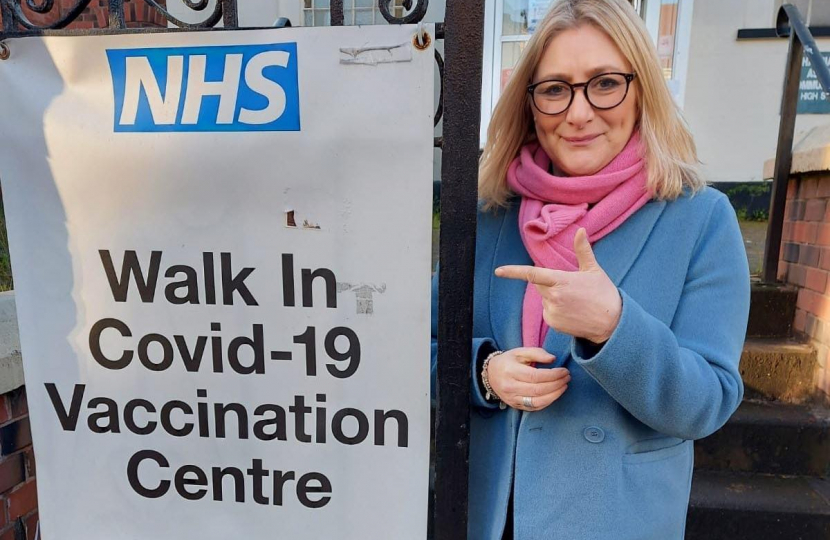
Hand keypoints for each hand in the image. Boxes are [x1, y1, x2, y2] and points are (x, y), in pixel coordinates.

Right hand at [487, 348, 569, 410]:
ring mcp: (512, 398)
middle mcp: (510, 387)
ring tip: (564, 386)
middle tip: (567, 378)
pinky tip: (554, 394)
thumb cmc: (508, 361)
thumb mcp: (520, 352)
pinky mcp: (515, 405)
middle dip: (556, 384)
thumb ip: (537, 353)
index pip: (536, 376)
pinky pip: (534, 407)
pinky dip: (547, 402)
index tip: (564, 371)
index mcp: (511, 371)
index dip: (553, 375)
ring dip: (554, 395)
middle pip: (538, 390)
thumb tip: (553, 359)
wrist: (490, 374)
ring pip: (537, 402)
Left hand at [495, 228, 621, 343]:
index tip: (499, 271)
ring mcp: (552, 311)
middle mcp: (554, 296)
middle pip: (539, 285)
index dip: (513, 272)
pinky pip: (548, 312)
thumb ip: (583, 250)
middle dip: (549, 283)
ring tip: (575, 301)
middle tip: (571, 287)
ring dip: (553, 297)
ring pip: (544, 299)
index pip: (532, 274)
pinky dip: (555, 310)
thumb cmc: (604, 293)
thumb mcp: (593, 270)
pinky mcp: (553, 323)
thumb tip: (580, 230)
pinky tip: (572, 312)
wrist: (612, 323)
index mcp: (561, 280)